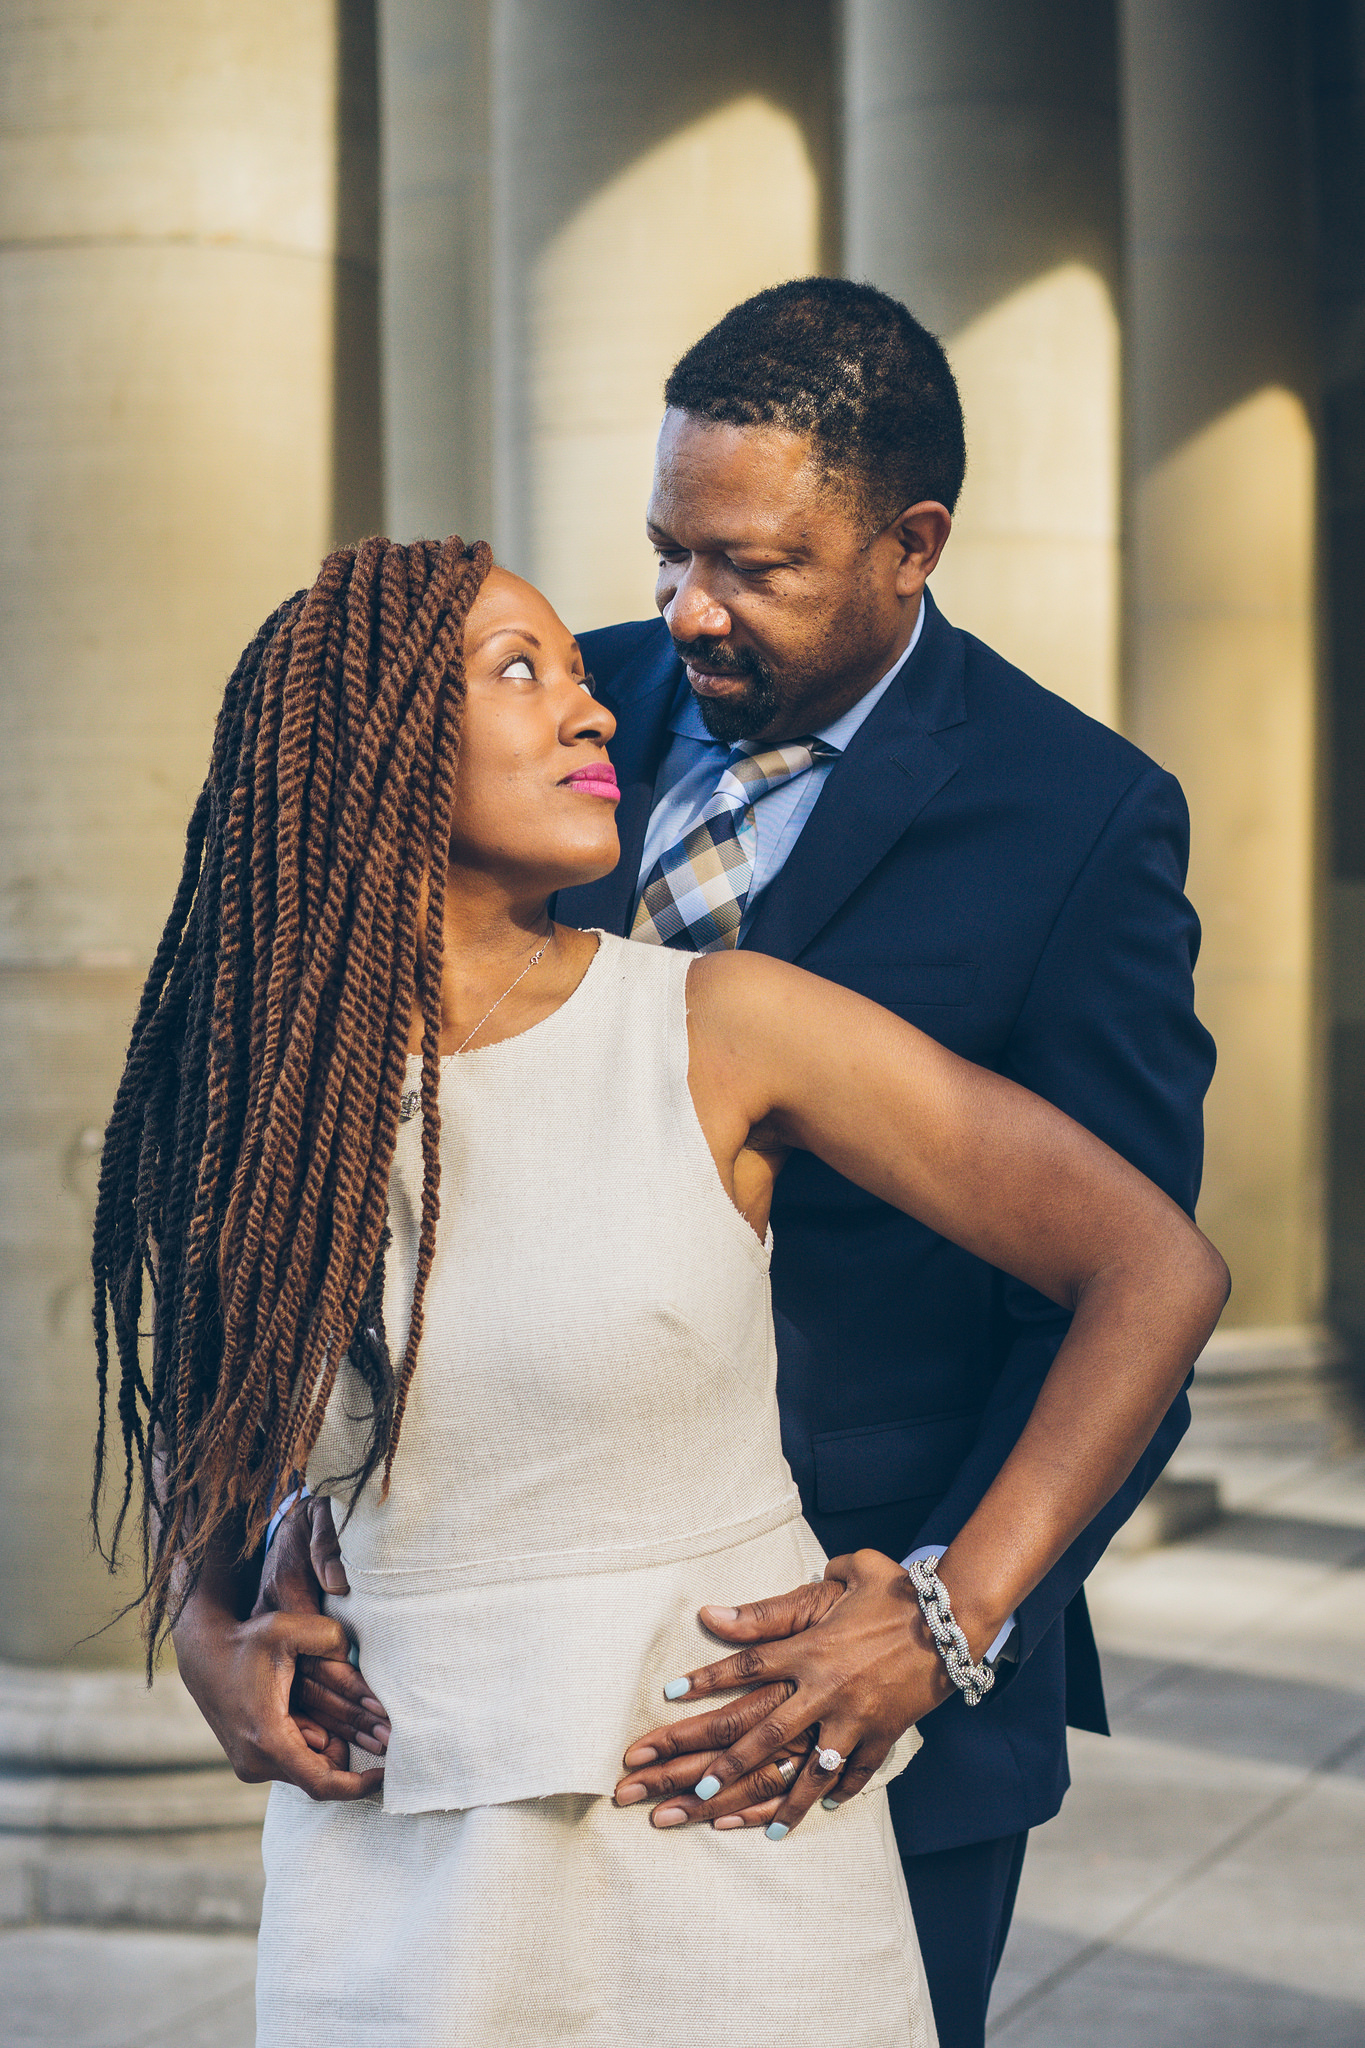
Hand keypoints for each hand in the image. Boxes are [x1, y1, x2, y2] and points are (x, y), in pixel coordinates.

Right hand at [174, 1595, 383, 1802]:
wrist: (203, 1654)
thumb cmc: (245, 1641)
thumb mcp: (288, 1628)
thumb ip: (331, 1638)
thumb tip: (359, 1663)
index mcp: (268, 1738)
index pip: (322, 1782)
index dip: (358, 1785)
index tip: (386, 1773)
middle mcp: (256, 1762)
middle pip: (320, 1775)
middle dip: (352, 1756)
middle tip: (382, 1734)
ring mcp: (250, 1765)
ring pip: (307, 1770)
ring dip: (332, 1748)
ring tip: (354, 1718)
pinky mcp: (249, 1761)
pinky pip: (293, 1764)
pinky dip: (313, 1745)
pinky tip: (321, 1717)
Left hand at [614, 1549, 955, 1836]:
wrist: (955, 1620)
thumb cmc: (895, 1590)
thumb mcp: (842, 1577)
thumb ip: (778, 1603)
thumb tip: (716, 1612)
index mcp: (810, 1649)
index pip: (746, 1666)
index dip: (705, 1679)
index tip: (669, 1695)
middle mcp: (825, 1689)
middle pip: (762, 1733)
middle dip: (721, 1763)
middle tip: (687, 1787)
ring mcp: (854, 1719)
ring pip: (805, 1770)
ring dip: (769, 1799)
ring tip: (733, 1823)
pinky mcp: (883, 1736)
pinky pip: (854, 1774)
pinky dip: (833, 1794)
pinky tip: (809, 1813)